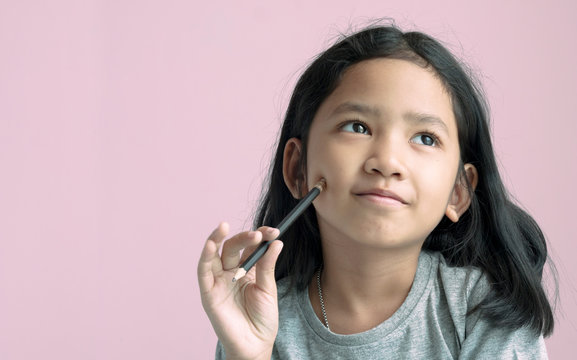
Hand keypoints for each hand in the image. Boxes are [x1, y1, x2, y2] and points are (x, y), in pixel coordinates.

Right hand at [198, 222, 282, 359]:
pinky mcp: (208, 292)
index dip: (260, 236)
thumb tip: (276, 242)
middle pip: (233, 247)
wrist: (255, 345)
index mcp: (247, 269)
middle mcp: (231, 272)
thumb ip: (267, 266)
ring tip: (225, 226)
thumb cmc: (263, 319)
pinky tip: (211, 244)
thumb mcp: (268, 289)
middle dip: (245, 237)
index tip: (274, 231)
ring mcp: (218, 281)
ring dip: (218, 238)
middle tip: (259, 234)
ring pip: (215, 254)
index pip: (250, 246)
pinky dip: (205, 256)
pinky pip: (203, 271)